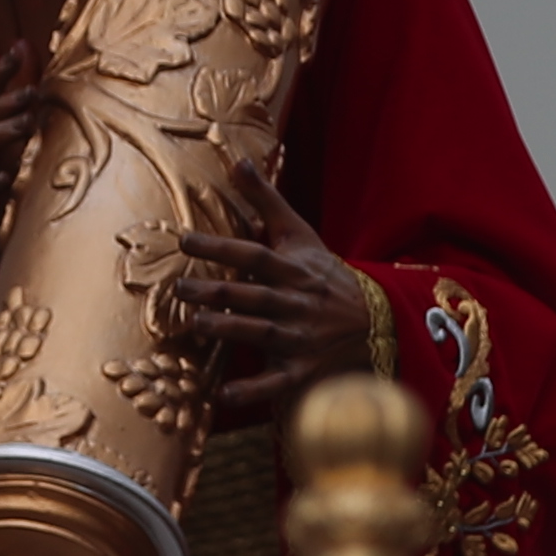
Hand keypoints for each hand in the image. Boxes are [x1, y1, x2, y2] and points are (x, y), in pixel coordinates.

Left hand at [166, 163, 372, 434]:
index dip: (221, 246)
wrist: (376, 321)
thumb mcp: (299, 235)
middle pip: (253, 294)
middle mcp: (296, 302)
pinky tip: (221, 395)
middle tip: (179, 286)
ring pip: (260, 333)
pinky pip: (276, 382)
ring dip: (228, 329)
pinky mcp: (303, 370)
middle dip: (216, 290)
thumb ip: (266, 200)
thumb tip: (238, 159)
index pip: (254, 254)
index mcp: (293, 269)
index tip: (185, 239)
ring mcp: (300, 337)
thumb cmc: (324, 274)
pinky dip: (251, 391)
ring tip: (194, 325)